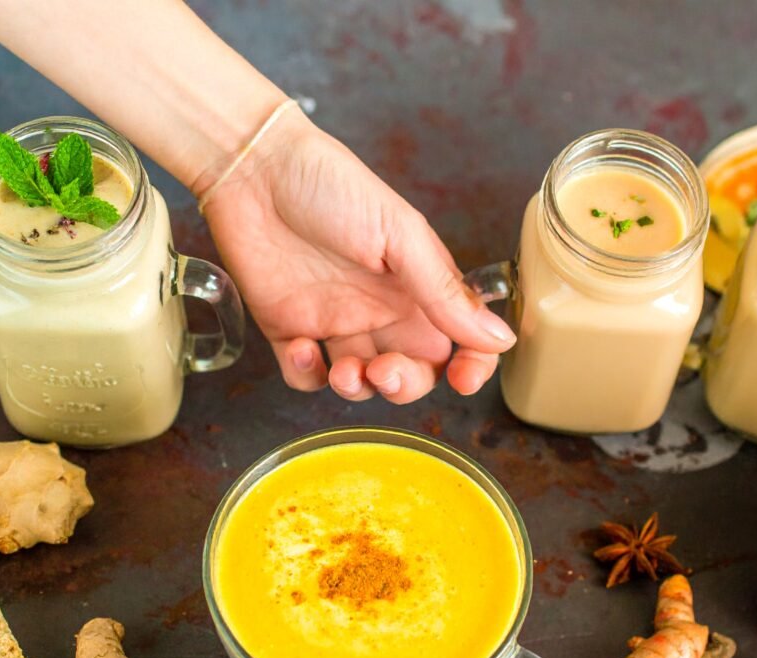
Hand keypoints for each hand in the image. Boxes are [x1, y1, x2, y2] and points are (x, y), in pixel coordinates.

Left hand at [200, 110, 515, 403]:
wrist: (254, 170)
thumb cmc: (332, 187)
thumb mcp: (401, 236)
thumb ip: (446, 293)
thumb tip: (502, 338)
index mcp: (416, 286)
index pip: (458, 341)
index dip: (468, 367)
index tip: (461, 379)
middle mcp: (380, 309)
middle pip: (410, 372)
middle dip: (403, 385)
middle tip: (383, 371)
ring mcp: (334, 321)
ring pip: (360, 383)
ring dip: (358, 389)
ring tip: (344, 369)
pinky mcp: (288, 329)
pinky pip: (305, 377)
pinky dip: (307, 376)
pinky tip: (302, 348)